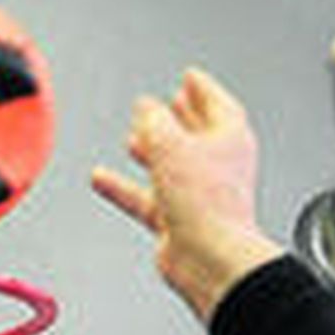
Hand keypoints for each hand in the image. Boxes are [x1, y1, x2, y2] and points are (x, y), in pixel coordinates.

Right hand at [90, 68, 283, 320]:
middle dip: (173, 118)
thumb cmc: (208, 204)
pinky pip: (146, 199)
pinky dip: (124, 188)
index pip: (217, 103)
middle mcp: (219, 167)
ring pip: (170, 166)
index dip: (201, 87)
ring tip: (132, 137)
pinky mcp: (179, 221)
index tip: (189, 76)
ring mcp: (200, 196)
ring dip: (149, 151)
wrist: (210, 259)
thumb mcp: (170, 143)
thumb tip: (146, 107)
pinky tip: (102, 178)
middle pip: (194, 134)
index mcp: (231, 138)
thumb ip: (153, 120)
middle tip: (158, 104)